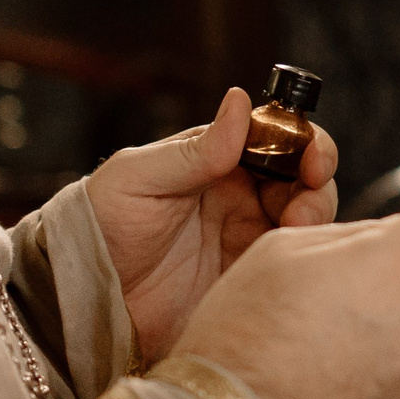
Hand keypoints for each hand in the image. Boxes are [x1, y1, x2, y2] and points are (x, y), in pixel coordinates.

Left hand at [86, 88, 339, 363]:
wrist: (82, 297)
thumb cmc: (99, 226)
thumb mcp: (141, 178)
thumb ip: (196, 149)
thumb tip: (240, 101)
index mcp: (217, 160)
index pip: (279, 138)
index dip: (306, 143)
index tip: (313, 160)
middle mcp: (241, 194)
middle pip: (305, 178)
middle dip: (317, 185)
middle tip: (303, 208)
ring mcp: (248, 237)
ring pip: (307, 218)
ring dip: (315, 219)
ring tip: (294, 233)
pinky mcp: (250, 278)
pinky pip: (292, 264)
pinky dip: (304, 258)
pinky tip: (290, 262)